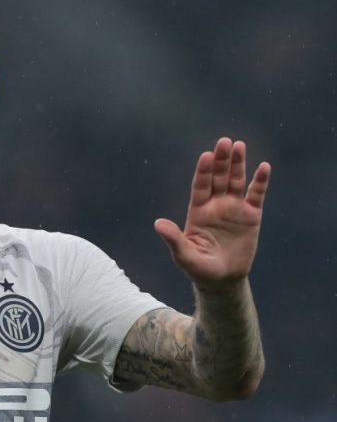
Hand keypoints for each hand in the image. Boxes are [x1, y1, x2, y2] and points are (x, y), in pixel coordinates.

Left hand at [154, 137, 270, 291]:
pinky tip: (264, 167)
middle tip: (224, 141)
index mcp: (198, 211)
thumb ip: (174, 238)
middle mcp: (215, 205)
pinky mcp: (251, 216)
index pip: (200, 186)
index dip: (203, 171)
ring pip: (236, 181)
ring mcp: (233, 209)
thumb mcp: (184, 255)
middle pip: (218, 178)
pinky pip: (256, 195)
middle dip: (221, 161)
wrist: (222, 280)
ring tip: (239, 145)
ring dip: (238, 164)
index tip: (206, 156)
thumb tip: (157, 224)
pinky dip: (260, 182)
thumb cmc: (199, 268)